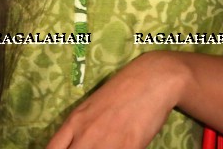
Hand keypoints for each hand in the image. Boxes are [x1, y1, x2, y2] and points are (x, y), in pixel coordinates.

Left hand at [45, 52, 186, 148]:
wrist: (151, 79)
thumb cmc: (121, 89)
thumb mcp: (91, 106)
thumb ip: (78, 129)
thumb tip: (71, 144)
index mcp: (74, 122)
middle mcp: (85, 135)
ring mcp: (106, 143)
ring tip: (108, 146)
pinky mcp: (128, 148)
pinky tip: (121, 147)